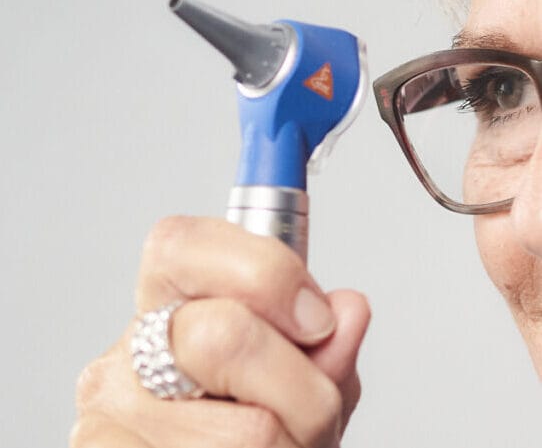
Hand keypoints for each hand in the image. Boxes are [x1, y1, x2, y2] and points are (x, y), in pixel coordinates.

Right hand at [71, 216, 370, 447]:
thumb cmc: (253, 434)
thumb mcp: (300, 380)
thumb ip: (324, 345)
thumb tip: (348, 311)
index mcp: (168, 306)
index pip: (182, 244)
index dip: (266, 272)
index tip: (318, 319)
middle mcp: (128, 354)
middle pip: (224, 335)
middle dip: (301, 387)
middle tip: (315, 415)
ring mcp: (112, 416)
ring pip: (248, 431)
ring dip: (293, 447)